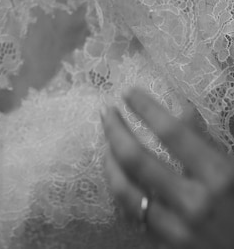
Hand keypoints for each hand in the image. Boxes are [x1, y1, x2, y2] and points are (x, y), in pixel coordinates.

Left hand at [101, 88, 233, 248]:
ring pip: (125, 190)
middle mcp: (194, 202)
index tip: (129, 92)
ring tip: (106, 143)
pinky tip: (118, 177)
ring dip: (110, 161)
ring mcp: (177, 230)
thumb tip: (183, 108)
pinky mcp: (166, 248)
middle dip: (115, 130)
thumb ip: (207, 142)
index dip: (146, 109)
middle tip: (107, 112)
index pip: (172, 133)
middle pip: (136, 159)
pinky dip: (121, 193)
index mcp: (219, 176)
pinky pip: (133, 216)